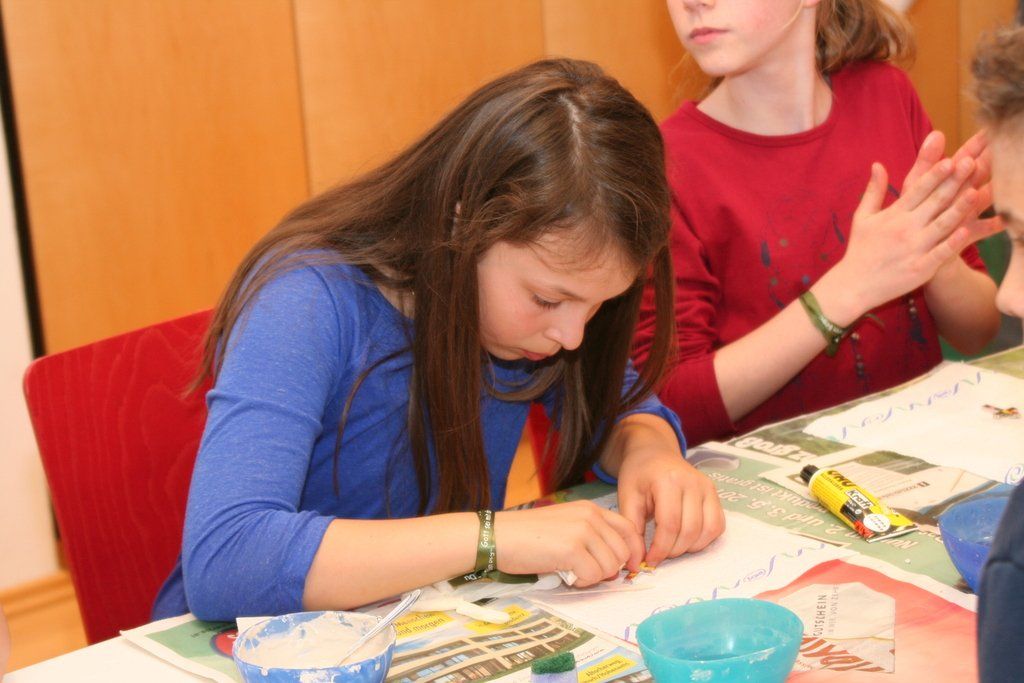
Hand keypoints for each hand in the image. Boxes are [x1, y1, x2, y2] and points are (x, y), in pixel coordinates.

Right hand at [494, 501, 644, 586]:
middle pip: (623, 552)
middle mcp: (590, 516)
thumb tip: (616, 563)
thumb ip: (590, 535)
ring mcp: (582, 531)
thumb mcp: (565, 525)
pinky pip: (593, 576)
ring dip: (593, 576)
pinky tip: (564, 575)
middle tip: (586, 572)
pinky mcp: (572, 549)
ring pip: (611, 566)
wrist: (498, 536)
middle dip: (610, 569)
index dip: (633, 552)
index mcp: (590, 509)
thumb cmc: (527, 535)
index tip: (628, 568)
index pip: (629, 529)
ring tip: (571, 571)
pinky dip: (581, 582)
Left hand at [616, 444, 725, 566]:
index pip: (670, 524)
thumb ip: (632, 529)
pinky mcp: (715, 494)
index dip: (660, 548)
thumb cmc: (638, 475)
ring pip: (708, 531)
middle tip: (659, 554)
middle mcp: (693, 483)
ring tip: (671, 546)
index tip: (649, 560)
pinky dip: (704, 539)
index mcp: (668, 481)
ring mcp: (707, 487)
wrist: (654, 453)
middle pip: (690, 530)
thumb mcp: (627, 497)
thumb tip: (635, 562)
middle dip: (674, 550)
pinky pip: (717, 526)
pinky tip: (686, 539)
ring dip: (690, 547)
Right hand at [818, 151, 977, 321]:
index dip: (934, 175)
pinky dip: (953, 243)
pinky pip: (940, 253)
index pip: (917, 190)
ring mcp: (914, 249)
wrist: (854, 285)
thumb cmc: (860, 249)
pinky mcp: (921, 268)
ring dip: (959, 209)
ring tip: (975, 192)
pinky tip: (967, 231)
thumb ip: (874, 191)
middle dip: (952, 183)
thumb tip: (877, 164)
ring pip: (942, 225)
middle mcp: (905, 229)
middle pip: (934, 202)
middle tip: (970, 163)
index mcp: (893, 215)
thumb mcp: (862, 217)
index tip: (949, 160)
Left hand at [908, 130, 1001, 249]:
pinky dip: (991, 226)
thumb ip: (926, 162)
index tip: (990, 128)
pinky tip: (1003, 221)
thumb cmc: (914, 212)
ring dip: (988, 192)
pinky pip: (981, 230)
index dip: (976, 144)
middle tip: (1003, 148)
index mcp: (948, 180)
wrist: (916, 249)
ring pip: (983, 199)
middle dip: (988, 162)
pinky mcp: (965, 235)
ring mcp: (966, 213)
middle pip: (978, 175)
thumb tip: (937, 133)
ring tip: (994, 183)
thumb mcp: (916, 185)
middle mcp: (961, 194)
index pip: (965, 158)